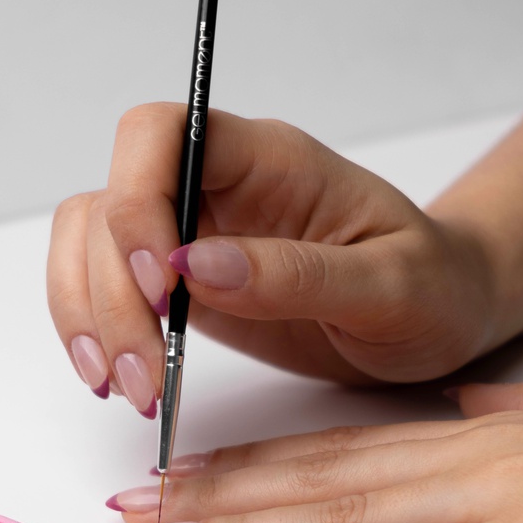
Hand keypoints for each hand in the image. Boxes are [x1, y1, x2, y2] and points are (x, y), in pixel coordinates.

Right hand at [47, 104, 498, 415]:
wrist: (433, 314)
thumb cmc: (432, 288)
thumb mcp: (392, 286)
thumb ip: (298, 274)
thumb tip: (194, 266)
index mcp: (270, 160)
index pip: (162, 134)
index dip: (138, 202)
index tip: (164, 288)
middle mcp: (217, 186)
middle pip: (109, 203)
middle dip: (111, 294)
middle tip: (143, 379)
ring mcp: (191, 232)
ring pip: (90, 242)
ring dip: (89, 315)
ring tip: (126, 388)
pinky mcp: (179, 281)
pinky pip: (104, 284)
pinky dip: (92, 327)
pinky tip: (113, 374)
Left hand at [110, 380, 522, 522]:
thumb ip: (508, 416)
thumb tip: (462, 409)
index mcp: (455, 440)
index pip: (325, 452)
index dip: (244, 466)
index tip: (178, 475)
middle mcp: (449, 461)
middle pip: (307, 482)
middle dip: (210, 498)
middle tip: (131, 510)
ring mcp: (482, 502)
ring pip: (335, 517)